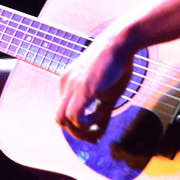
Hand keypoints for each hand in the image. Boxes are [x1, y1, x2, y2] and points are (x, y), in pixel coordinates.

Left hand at [55, 24, 136, 141]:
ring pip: (62, 120)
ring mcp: (71, 86)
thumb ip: (103, 113)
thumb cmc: (117, 64)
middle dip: (77, 133)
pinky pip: (74, 115)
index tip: (94, 133)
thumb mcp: (109, 93)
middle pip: (60, 119)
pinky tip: (100, 114)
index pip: (64, 112)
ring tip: (97, 127)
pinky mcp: (82, 88)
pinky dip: (85, 123)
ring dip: (80, 131)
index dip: (77, 127)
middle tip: (94, 137)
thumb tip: (100, 133)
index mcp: (68, 84)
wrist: (120, 43)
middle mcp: (65, 85)